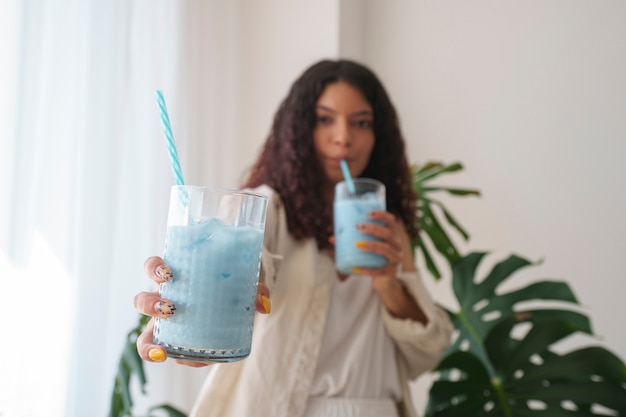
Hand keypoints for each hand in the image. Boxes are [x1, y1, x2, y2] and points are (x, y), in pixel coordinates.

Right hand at [133, 256, 270, 366]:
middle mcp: (163, 300)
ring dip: (149, 342)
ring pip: (145, 334)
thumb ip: (254, 291)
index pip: (154, 266)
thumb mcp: (240, 285)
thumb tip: (263, 305)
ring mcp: (164, 324)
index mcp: (175, 278)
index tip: (168, 273)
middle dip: (150, 305)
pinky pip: (164, 353)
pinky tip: (184, 362)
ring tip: (162, 349)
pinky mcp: (172, 343)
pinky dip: (170, 358)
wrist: (231, 307)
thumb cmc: (227, 290)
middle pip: (141, 300)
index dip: (154, 268)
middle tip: (170, 308)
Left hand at [350, 212, 427, 322]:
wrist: (385, 280)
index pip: (391, 221)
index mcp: (392, 235)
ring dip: (371, 245)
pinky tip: (356, 268)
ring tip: (357, 244)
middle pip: (388, 234)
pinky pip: (380, 270)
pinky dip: (368, 270)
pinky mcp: (391, 272)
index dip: (382, 215)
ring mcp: (395, 259)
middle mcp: (397, 245)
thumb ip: (351, 242)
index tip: (367, 213)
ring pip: (386, 250)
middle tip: (358, 227)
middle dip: (373, 229)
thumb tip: (332, 238)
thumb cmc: (374, 259)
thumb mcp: (366, 248)